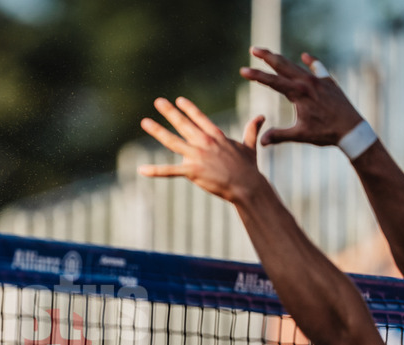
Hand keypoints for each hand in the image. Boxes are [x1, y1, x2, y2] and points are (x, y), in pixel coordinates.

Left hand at [139, 96, 266, 203]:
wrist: (247, 185)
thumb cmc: (249, 168)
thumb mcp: (250, 146)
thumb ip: (251, 130)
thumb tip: (262, 116)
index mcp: (216, 136)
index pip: (200, 119)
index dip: (189, 109)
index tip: (179, 100)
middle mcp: (205, 142)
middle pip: (183, 124)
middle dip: (170, 112)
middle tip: (158, 101)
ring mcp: (198, 156)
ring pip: (173, 141)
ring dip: (157, 131)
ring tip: (145, 122)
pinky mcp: (193, 171)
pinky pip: (170, 171)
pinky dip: (155, 171)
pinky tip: (141, 170)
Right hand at [240, 46, 363, 147]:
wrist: (352, 129)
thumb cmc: (326, 133)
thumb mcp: (300, 135)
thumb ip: (279, 136)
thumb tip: (261, 141)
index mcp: (299, 93)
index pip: (272, 82)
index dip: (256, 76)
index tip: (243, 70)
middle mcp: (308, 82)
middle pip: (283, 66)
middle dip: (267, 57)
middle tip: (254, 49)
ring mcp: (319, 81)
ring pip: (297, 66)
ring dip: (283, 60)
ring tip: (271, 54)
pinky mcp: (328, 83)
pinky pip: (318, 68)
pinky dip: (311, 62)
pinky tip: (305, 56)